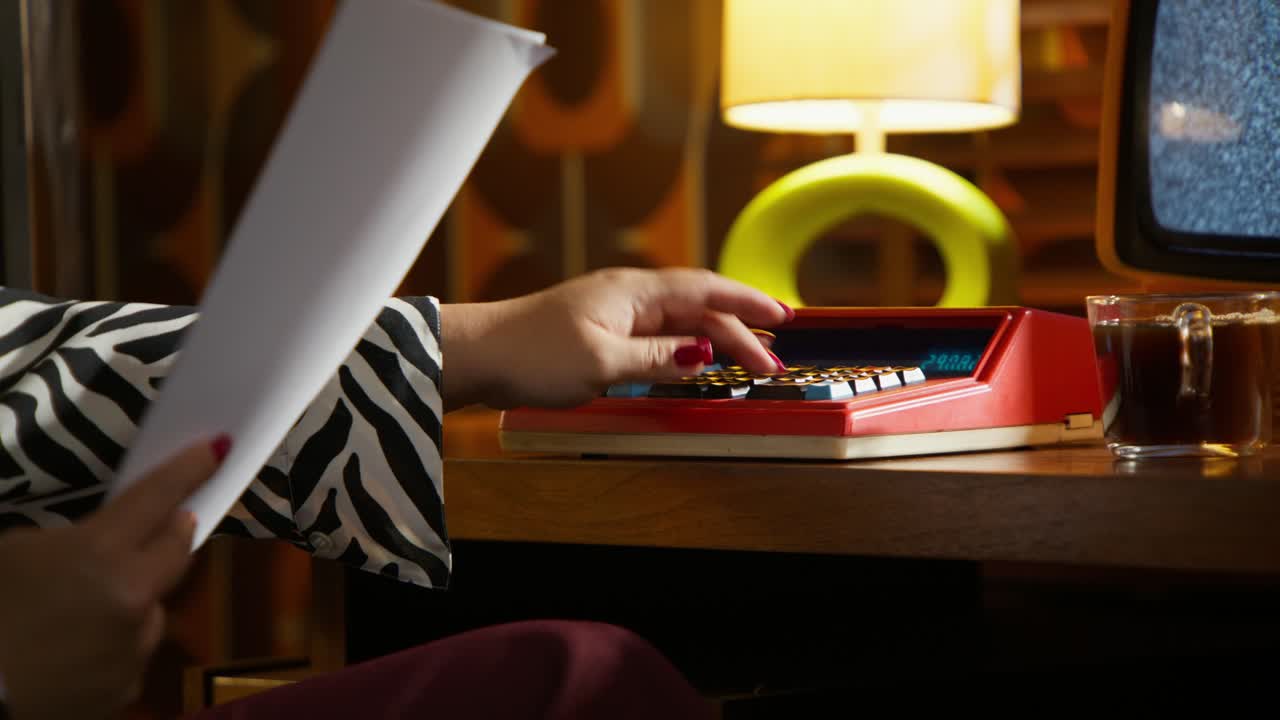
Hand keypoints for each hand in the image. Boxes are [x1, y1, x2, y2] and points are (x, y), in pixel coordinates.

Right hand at [0, 437, 228, 719]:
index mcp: (101, 553)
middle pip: (178, 551)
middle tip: (172, 522)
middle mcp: (133, 597)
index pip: (158, 497)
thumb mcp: (18, 551)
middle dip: (175, 532)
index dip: (189, 469)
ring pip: (154, 609)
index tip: (218, 448)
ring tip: (88, 610)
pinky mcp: (127, 687)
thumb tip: (111, 539)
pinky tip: (77, 653)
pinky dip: (114, 648)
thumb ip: (78, 537)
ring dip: (136, 601)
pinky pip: (132, 654)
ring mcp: (134, 646)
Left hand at [441, 267, 792, 408]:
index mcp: (632, 292)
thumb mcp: (603, 363)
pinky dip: (684, 348)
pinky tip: (694, 362)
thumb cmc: (533, 354)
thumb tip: (704, 352)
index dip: (747, 302)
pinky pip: (657, 335)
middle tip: (769, 365)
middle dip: (738, 333)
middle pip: (697, 308)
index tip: (782, 317)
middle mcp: (628, 296)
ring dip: (714, 341)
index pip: (704, 289)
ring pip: (679, 322)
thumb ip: (658, 358)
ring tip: (746, 363)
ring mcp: (614, 313)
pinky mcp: (601, 332)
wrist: (478, 354)